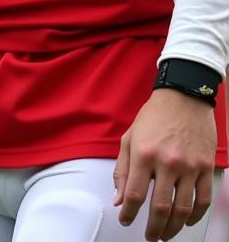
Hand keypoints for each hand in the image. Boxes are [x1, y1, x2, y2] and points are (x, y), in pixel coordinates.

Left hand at [113, 89, 216, 240]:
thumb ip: (123, 170)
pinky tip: (187, 221)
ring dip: (174, 227)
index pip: (136, 194)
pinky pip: (203, 200)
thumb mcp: (129, 138)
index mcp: (144, 154)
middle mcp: (167, 163)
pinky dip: (195, 215)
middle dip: (154, 227)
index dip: (130, 213)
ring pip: (184, 209)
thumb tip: (120, 199)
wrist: (183, 99)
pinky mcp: (206, 168)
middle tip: (149, 236)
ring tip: (166, 234)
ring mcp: (190, 167)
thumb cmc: (153, 117)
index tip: (126, 220)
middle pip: (161, 207)